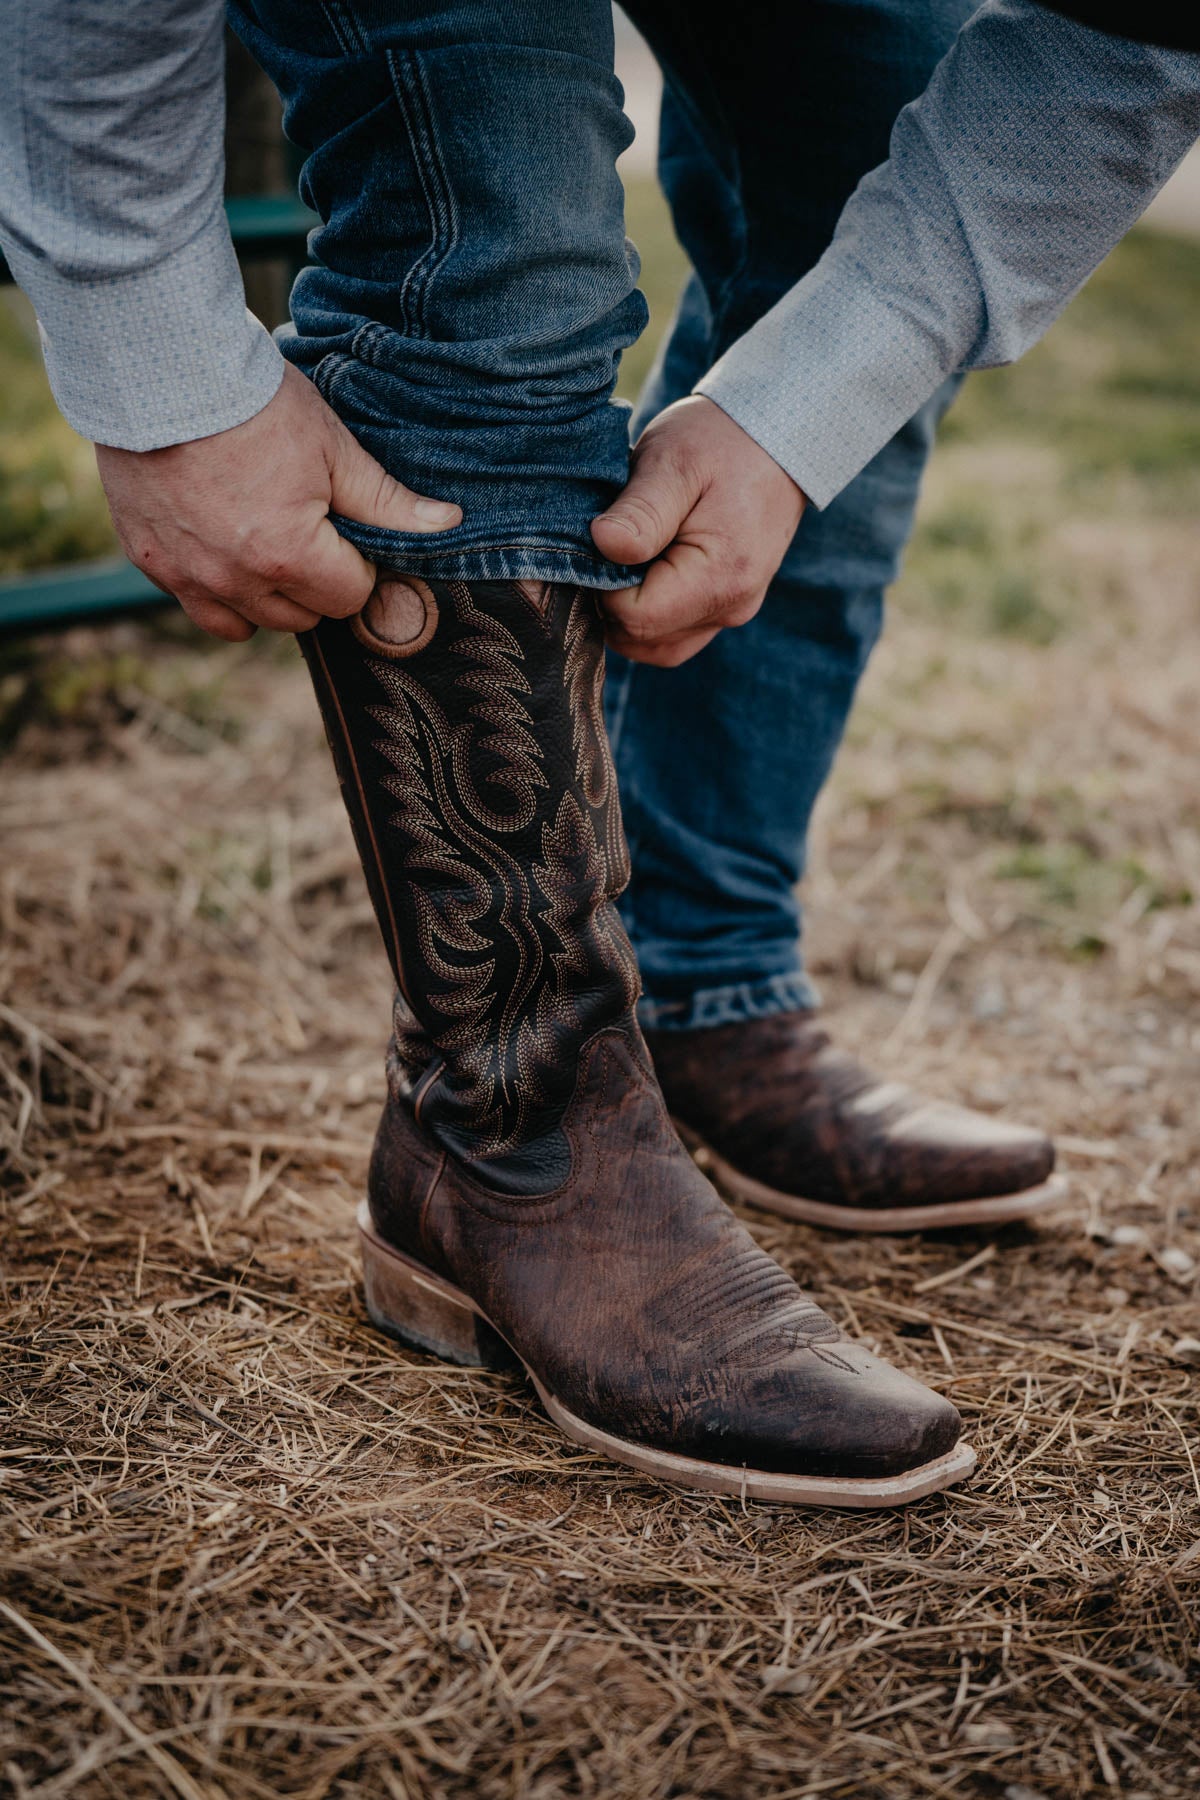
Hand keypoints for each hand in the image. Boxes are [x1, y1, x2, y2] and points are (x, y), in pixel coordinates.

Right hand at [95, 363, 461, 641]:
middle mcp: (237, 581)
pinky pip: (200, 607)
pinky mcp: (152, 562)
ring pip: (249, 623)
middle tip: (310, 530)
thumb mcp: (332, 447)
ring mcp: (189, 576)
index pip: (349, 598)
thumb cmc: (255, 403)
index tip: (346, 530)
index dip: (357, 565)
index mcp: (289, 556)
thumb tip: (449, 525)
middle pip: (302, 618)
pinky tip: (226, 548)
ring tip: (269, 541)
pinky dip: (219, 591)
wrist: (161, 369)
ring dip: (269, 596)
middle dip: (316, 583)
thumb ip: (388, 501)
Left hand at [590, 396, 805, 666]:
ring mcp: (731, 610)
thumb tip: (603, 544)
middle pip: (643, 639)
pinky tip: (642, 568)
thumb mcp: (674, 463)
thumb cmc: (723, 442)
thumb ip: (639, 512)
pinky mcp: (726, 604)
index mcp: (719, 577)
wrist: (778, 435)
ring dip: (627, 614)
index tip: (599, 545)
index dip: (602, 587)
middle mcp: (730, 607)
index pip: (635, 617)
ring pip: (657, 644)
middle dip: (611, 603)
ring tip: (625, 557)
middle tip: (607, 549)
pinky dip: (649, 612)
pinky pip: (675, 631)